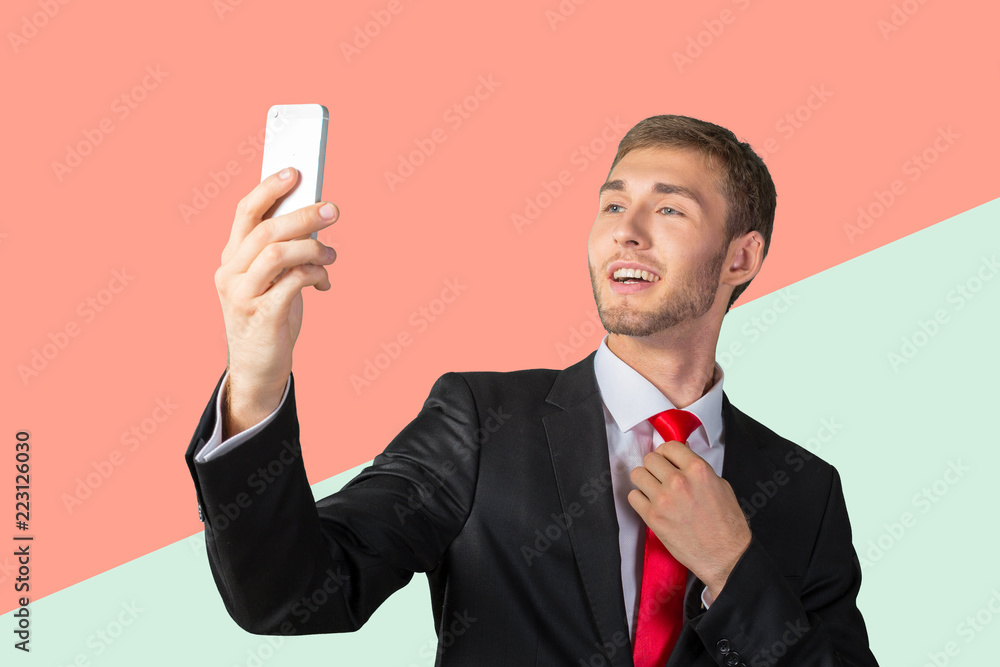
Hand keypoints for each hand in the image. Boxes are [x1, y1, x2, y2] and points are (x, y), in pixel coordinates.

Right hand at [214, 167, 338, 425]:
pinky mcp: (261, 316)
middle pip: (265, 229)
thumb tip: (317, 221)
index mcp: (231, 258)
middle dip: (303, 215)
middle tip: (334, 210)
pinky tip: (324, 282)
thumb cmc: (271, 318)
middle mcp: (229, 273)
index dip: (269, 188)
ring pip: (276, 253)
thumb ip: (285, 253)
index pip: (244, 212)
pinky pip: (291, 283)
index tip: (296, 172)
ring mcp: (241, 295)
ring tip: (332, 256)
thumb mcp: (273, 281)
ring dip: (312, 248)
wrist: (259, 370)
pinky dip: (313, 275)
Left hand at [628, 440, 750, 600]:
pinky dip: (639, 499)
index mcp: (698, 470)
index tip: (667, 459)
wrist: (725, 556)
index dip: (667, 453)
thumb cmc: (727, 525)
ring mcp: (663, 499)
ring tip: (654, 489)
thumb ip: (698, 471)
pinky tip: (650, 504)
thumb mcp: (721, 486)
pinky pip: (633, 497)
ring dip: (644, 481)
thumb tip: (682, 460)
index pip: (669, 446)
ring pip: (637, 474)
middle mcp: (679, 481)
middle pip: (650, 458)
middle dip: (655, 466)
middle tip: (660, 476)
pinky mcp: (653, 517)